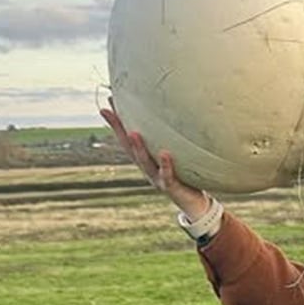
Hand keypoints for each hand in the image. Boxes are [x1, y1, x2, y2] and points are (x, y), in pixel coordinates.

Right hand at [100, 97, 210, 219]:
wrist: (194, 203)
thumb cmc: (186, 175)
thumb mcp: (177, 154)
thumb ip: (174, 137)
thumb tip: (178, 109)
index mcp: (147, 158)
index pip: (128, 137)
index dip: (118, 121)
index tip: (108, 101)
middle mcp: (147, 168)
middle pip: (129, 147)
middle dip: (118, 129)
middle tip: (109, 111)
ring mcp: (157, 178)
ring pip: (144, 162)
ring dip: (138, 148)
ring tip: (132, 132)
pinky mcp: (171, 187)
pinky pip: (167, 175)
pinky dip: (166, 164)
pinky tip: (164, 153)